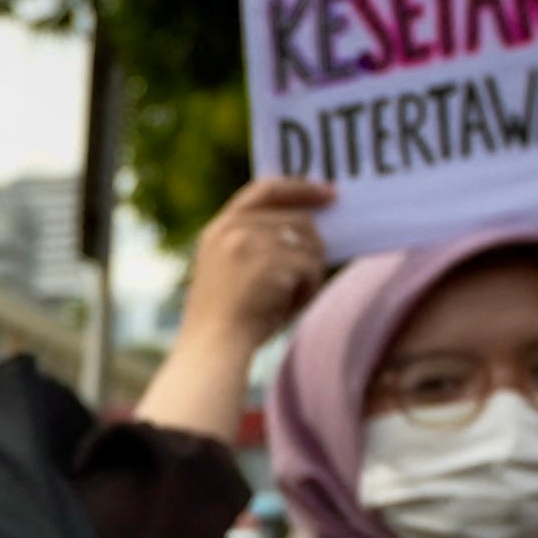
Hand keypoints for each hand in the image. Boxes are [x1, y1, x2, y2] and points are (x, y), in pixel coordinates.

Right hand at [181, 174, 333, 359]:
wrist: (212, 350)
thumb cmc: (226, 322)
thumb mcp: (232, 271)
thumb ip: (259, 243)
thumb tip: (311, 232)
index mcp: (219, 228)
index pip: (264, 189)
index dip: (298, 187)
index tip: (326, 192)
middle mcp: (232, 227)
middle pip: (296, 218)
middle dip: (314, 244)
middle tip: (320, 263)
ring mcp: (250, 241)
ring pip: (307, 244)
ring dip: (309, 273)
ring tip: (292, 298)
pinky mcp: (270, 260)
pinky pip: (310, 268)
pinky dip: (308, 290)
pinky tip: (289, 308)